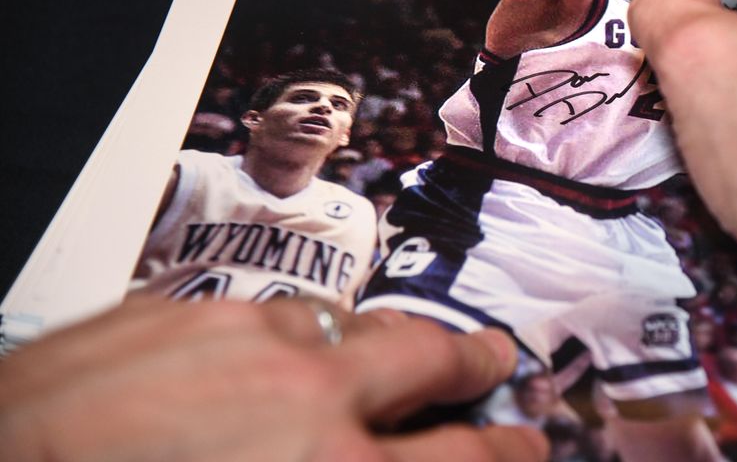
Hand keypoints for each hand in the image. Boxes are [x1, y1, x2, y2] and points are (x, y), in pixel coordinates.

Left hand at [0, 296, 547, 461]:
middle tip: (491, 357)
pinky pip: (268, 309)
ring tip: (369, 356)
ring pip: (349, 321)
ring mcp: (250, 338)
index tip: (529, 443)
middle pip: (430, 357)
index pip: (468, 458)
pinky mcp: (190, 307)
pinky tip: (260, 356)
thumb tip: (378, 451)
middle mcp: (311, 397)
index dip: (512, 448)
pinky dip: (285, 333)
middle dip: (472, 359)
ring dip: (368, 343)